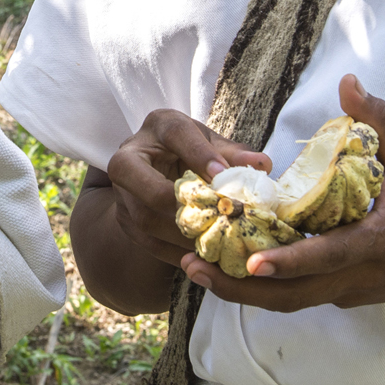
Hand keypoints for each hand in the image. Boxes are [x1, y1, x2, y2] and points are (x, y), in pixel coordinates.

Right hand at [106, 109, 272, 270]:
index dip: (199, 154)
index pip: (175, 133)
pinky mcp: (124, 220)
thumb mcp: (214, 145)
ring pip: (143, 216)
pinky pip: (148, 242)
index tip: (223, 174)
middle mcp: (130, 155)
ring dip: (181, 234)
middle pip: (134, 174)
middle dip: (172, 199)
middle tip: (212, 217)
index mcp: (159, 126)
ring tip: (216, 243)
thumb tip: (263, 165)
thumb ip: (234, 154)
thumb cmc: (195, 152)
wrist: (162, 168)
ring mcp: (121, 191)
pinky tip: (205, 258)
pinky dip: (178, 253)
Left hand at [176, 76, 384, 310]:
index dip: (288, 262)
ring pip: (291, 303)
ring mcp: (352, 293)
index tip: (249, 261)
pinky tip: (229, 269)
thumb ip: (377, 119)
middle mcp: (360, 277)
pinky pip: (301, 297)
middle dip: (240, 288)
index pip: (327, 257)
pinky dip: (265, 288)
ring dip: (242, 293)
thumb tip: (348, 80)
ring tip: (195, 270)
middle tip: (191, 266)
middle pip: (293, 296)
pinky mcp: (347, 297)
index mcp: (377, 242)